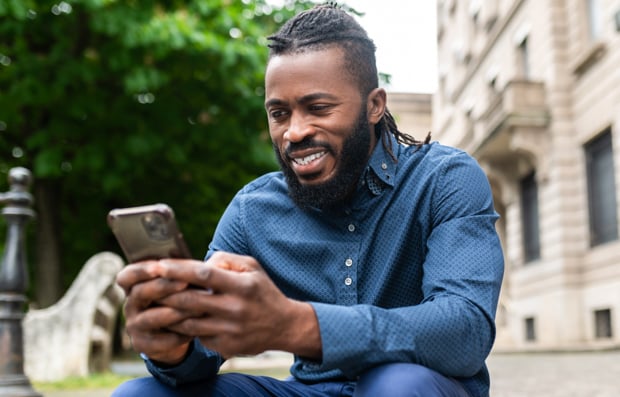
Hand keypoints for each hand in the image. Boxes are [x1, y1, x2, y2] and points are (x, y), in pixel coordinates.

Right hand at [116, 260, 202, 364]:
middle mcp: (131, 305)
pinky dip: (179, 335)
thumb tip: (205, 262)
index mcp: (135, 286)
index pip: (126, 276)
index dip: (140, 271)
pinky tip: (196, 330)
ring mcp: (135, 326)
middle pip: (139, 293)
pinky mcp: (143, 345)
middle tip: (185, 282)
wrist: (177, 333)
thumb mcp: (179, 285)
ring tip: (197, 308)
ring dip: (175, 312)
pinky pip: (160, 340)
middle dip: (163, 286)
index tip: (158, 266)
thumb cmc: (180, 299)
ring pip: (151, 318)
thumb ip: (184, 273)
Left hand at [156, 252, 321, 359]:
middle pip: (189, 300)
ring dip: (170, 312)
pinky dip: (186, 327)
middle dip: (165, 292)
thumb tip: (199, 264)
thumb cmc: (262, 291)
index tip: (158, 265)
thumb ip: (225, 259)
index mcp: (242, 286)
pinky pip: (197, 336)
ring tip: (159, 303)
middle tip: (149, 285)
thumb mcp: (252, 267)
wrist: (284, 326)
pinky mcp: (225, 347)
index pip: (204, 274)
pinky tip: (180, 319)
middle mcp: (235, 309)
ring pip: (188, 322)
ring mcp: (229, 331)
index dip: (178, 270)